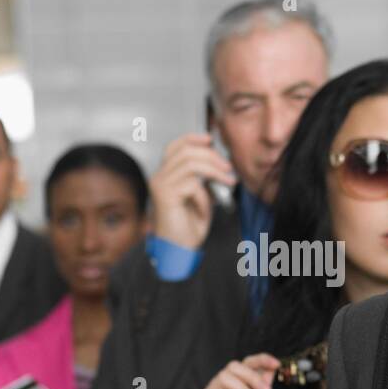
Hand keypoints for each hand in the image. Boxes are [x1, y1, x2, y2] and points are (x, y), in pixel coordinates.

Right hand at [150, 132, 235, 249]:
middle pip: (186, 151)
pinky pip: (191, 184)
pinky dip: (204, 193)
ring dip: (214, 170)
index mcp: (165, 175)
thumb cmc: (188, 226)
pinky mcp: (165, 196)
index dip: (193, 139)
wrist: (178, 250)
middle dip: (212, 156)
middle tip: (228, 168)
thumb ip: (203, 177)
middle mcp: (159, 177)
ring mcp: (160, 185)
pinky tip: (205, 207)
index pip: (175, 146)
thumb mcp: (201, 195)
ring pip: (190, 163)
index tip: (211, 140)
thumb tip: (218, 161)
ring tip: (228, 181)